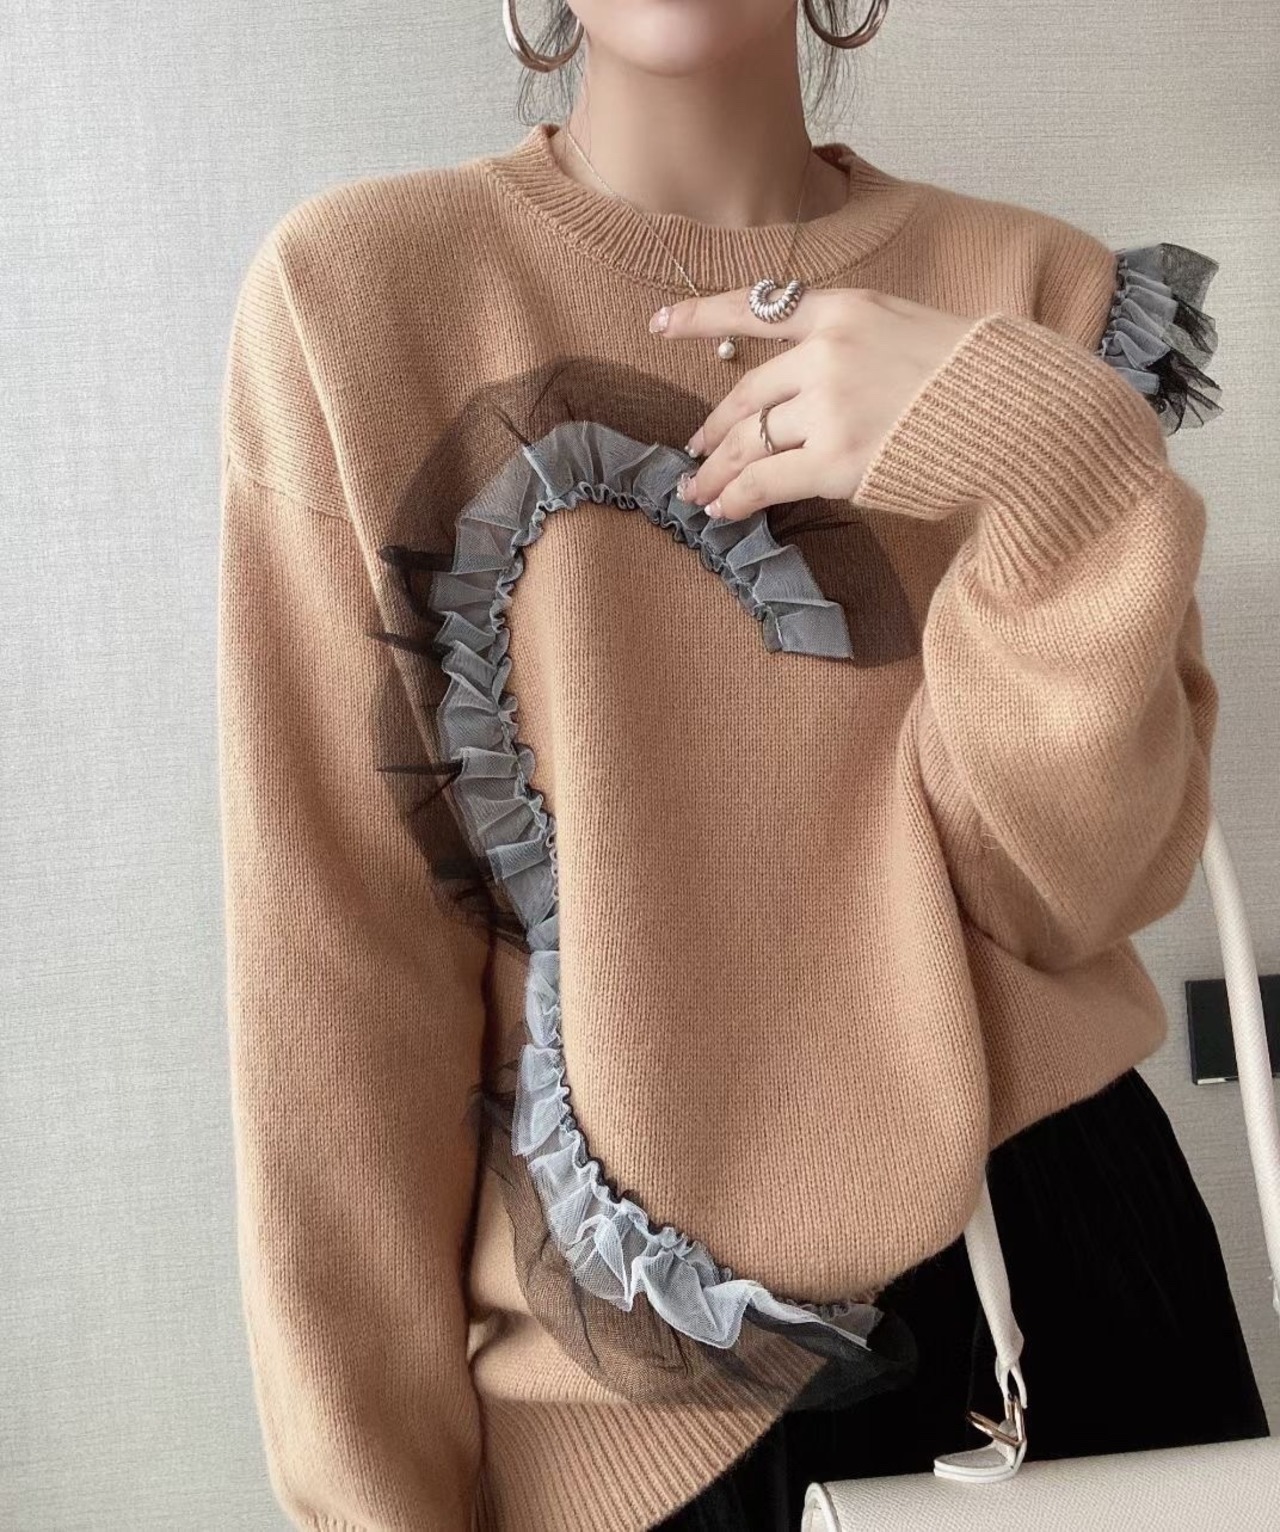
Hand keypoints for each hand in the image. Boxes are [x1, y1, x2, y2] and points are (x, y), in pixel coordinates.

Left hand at [649, 287, 978, 520]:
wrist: (1019, 416)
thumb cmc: (978, 380)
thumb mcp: (912, 329)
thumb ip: (858, 345)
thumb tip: (815, 380)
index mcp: (846, 309)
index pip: (757, 306)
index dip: (701, 316)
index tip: (660, 323)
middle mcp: (827, 353)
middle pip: (747, 392)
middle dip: (714, 427)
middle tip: (695, 449)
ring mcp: (829, 407)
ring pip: (749, 440)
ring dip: (717, 471)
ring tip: (697, 490)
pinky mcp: (835, 460)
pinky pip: (766, 480)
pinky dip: (737, 497)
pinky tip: (721, 509)